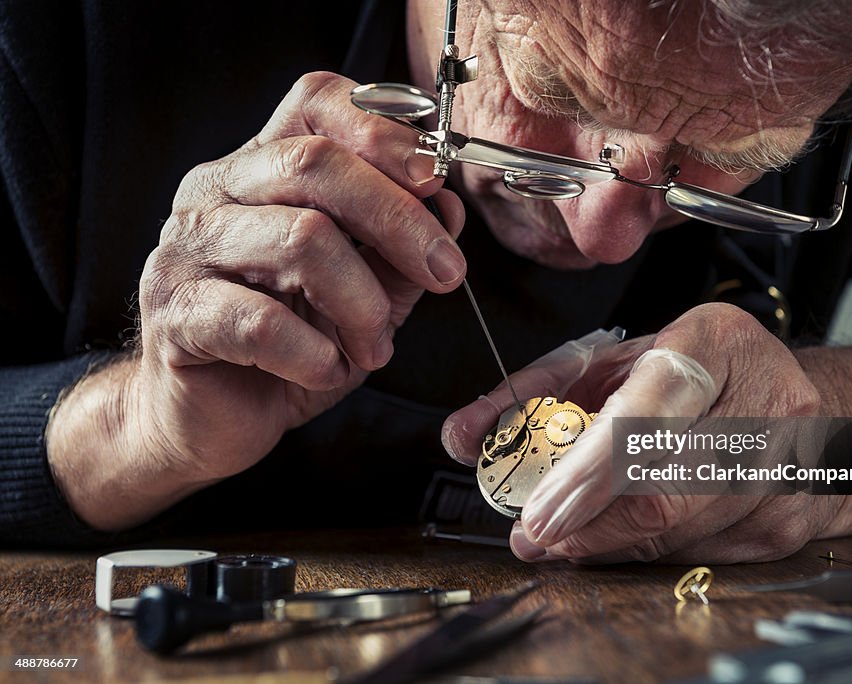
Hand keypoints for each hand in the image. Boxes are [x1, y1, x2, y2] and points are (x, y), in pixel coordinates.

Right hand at [48, 72, 464, 529]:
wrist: (207, 420)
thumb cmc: (285, 349)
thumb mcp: (363, 294)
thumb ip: (400, 250)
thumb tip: (449, 208)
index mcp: (261, 170)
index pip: (317, 102)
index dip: (383, 130)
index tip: (436, 180)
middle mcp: (215, 192)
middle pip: (316, 164)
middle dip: (399, 220)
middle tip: (444, 272)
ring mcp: (187, 249)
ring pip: (301, 238)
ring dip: (363, 302)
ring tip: (374, 347)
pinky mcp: (175, 314)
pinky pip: (262, 322)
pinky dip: (315, 354)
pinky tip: (327, 369)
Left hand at [444, 303, 851, 563]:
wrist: (802, 398)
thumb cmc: (697, 371)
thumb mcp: (618, 358)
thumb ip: (536, 392)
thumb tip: (465, 435)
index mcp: (720, 342)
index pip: (649, 411)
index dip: (588, 472)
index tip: (539, 511)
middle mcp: (769, 402)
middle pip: (665, 488)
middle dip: (588, 525)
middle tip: (537, 536)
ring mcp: (789, 467)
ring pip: (681, 530)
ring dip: (610, 544)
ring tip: (568, 537)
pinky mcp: (790, 520)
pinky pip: (701, 553)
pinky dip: (647, 552)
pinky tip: (623, 537)